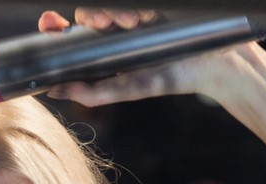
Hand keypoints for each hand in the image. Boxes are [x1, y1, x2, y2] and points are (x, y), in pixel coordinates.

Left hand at [35, 9, 250, 105]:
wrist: (215, 64)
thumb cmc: (172, 77)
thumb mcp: (131, 88)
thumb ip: (94, 93)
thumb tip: (56, 91)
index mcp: (106, 46)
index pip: (74, 32)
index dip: (57, 26)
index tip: (50, 24)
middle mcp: (116, 25)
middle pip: (87, 12)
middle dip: (89, 15)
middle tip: (102, 24)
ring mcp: (134, 12)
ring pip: (107, 3)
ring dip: (112, 9)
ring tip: (133, 22)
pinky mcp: (152, 4)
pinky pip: (132, 0)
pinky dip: (132, 6)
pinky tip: (142, 15)